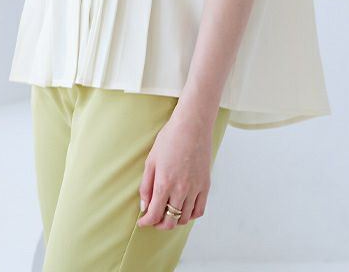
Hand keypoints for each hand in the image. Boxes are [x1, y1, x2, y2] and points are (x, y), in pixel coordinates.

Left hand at [136, 109, 214, 229]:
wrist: (192, 125)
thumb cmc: (170, 139)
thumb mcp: (151, 160)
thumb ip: (146, 186)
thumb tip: (144, 206)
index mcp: (164, 183)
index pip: (154, 215)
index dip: (146, 222)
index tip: (142, 221)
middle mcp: (181, 190)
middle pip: (170, 221)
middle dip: (159, 224)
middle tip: (154, 219)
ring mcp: (195, 188)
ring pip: (185, 218)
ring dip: (174, 220)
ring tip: (168, 213)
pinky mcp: (206, 185)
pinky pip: (200, 210)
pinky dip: (191, 215)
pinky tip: (184, 208)